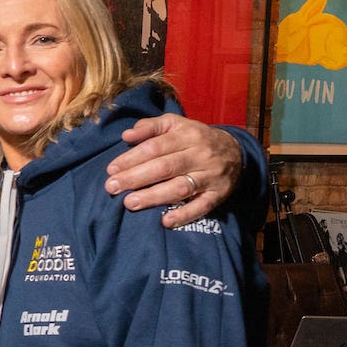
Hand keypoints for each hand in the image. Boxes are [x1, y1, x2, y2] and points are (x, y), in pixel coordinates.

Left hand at [105, 113, 241, 226]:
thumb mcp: (175, 124)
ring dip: (154, 197)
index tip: (111, 170)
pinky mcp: (219, 194)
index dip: (131, 158)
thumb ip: (151, 127)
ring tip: (130, 203)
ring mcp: (210, 175)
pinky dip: (184, 215)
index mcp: (187, 134)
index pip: (155, 147)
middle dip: (135, 178)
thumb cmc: (195, 138)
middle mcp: (200, 154)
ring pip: (181, 187)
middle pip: (164, 167)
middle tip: (112, 188)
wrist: (235, 151)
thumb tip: (126, 135)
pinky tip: (165, 221)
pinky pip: (202, 207)